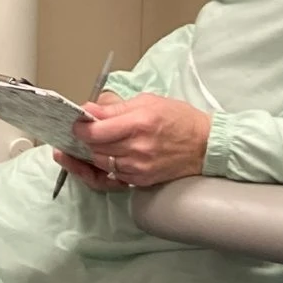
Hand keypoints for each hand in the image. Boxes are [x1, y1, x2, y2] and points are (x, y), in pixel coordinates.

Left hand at [71, 92, 210, 189]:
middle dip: (86, 139)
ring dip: (95, 153)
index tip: (77, 123)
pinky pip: (114, 174)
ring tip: (98, 142)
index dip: (81, 127)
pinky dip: (108, 165)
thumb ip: (114, 108)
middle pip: (95, 148)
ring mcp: (140, 168)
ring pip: (102, 163)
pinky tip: (112, 155)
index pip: (96, 131)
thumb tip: (87, 109)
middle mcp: (138, 149)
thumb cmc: (178, 118)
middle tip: (84, 131)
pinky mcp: (143, 180)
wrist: (206, 145)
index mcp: (138, 124)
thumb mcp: (147, 102)